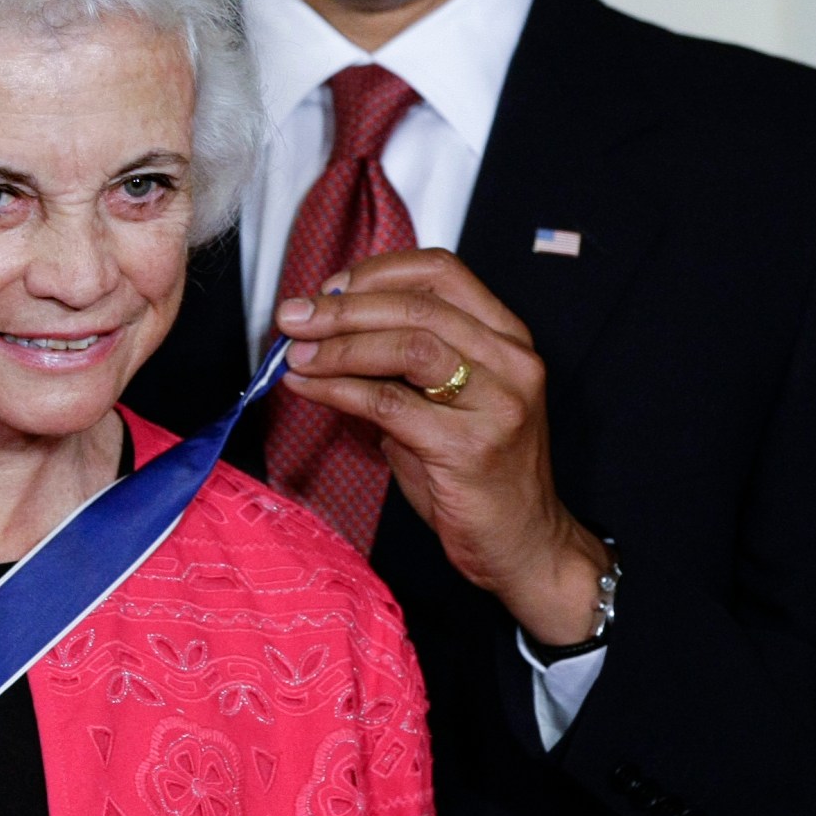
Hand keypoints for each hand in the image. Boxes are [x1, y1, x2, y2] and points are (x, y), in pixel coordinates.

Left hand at [275, 248, 612, 645]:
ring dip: (339, 344)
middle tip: (292, 318)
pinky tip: (308, 387)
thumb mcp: (442, 403)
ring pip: (407, 346)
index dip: (376, 272)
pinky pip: (389, 403)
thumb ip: (396, 364)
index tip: (329, 288)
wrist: (523, 544)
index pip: (440, 271)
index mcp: (507, 337)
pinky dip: (338, 389)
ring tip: (295, 354)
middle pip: (416, 305)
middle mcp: (511, 361)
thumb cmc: (476, 473)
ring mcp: (496, 402)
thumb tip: (321, 332)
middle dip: (343, 307)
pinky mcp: (469, 448)